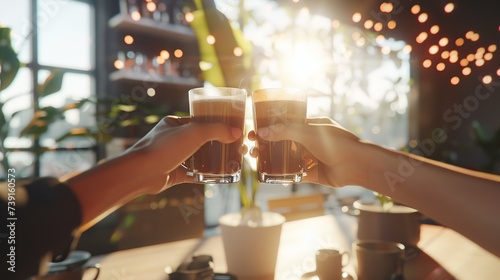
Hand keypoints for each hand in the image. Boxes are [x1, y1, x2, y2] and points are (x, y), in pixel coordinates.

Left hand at [126, 115, 242, 193]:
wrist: (142, 172)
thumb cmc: (164, 148)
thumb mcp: (195, 132)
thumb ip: (216, 130)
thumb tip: (236, 132)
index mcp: (174, 123)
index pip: (198, 121)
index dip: (215, 124)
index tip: (231, 129)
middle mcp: (173, 139)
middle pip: (200, 140)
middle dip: (216, 144)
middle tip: (233, 147)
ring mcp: (173, 157)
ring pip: (198, 157)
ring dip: (212, 160)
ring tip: (230, 161)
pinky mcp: (174, 174)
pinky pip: (194, 173)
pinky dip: (206, 175)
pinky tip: (219, 177)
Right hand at [248, 117, 364, 186]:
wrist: (358, 165)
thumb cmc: (338, 143)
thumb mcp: (309, 132)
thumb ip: (285, 131)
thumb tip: (262, 132)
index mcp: (310, 125)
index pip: (285, 124)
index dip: (268, 127)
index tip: (254, 131)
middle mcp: (309, 140)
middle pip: (282, 142)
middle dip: (265, 144)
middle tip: (251, 148)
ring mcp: (310, 157)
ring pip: (286, 158)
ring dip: (270, 159)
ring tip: (255, 160)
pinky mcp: (312, 173)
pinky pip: (293, 174)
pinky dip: (281, 174)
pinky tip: (267, 174)